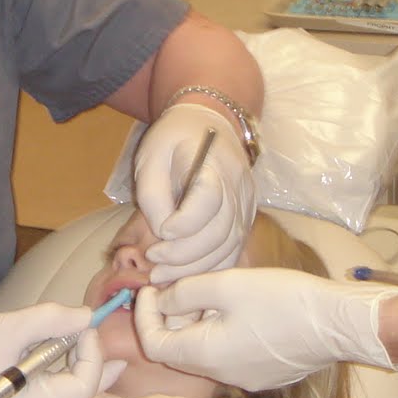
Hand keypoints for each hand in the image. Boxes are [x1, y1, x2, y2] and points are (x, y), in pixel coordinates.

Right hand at [0, 304, 124, 397]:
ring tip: (77, 332)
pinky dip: (63, 368)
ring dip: (79, 361)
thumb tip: (87, 316)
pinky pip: (55, 391)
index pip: (83, 387)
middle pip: (82, 394)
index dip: (92, 354)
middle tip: (94, 328)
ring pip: (71, 392)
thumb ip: (51, 320)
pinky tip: (63, 346)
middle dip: (93, 359)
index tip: (83, 324)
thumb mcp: (8, 328)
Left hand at [132, 103, 256, 283]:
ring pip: (230, 247)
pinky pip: (234, 250)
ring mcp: (247, 204)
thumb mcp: (150, 157)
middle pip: (221, 231)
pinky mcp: (246, 218)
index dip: (185, 223)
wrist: (208, 122)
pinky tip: (184, 275)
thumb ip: (153, 195)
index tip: (161, 231)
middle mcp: (238, 186)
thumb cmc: (173, 139)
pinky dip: (211, 268)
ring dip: (195, 268)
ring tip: (162, 275)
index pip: (209, 200)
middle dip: (185, 255)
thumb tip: (163, 234)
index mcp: (213, 163)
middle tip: (153, 262)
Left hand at [132, 268, 397, 390]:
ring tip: (208, 295)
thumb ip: (185, 292)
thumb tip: (160, 298)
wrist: (338, 323)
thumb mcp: (227, 284)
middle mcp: (222, 375)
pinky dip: (219, 336)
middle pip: (178, 352)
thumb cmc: (282, 300)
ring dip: (195, 327)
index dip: (144, 316)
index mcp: (206, 355)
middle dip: (169, 320)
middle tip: (177, 288)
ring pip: (204, 354)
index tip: (150, 290)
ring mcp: (245, 378)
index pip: (154, 345)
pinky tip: (236, 311)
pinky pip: (229, 357)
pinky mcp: (265, 374)